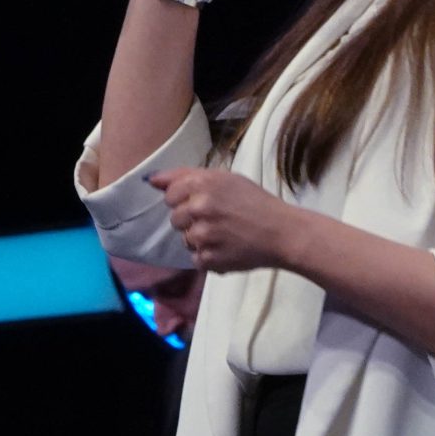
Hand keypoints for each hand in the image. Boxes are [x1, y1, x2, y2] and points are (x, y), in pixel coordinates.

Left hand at [148, 167, 297, 273]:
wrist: (282, 232)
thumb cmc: (256, 202)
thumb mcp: (227, 179)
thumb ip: (188, 176)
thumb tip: (152, 180)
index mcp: (203, 184)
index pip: (170, 194)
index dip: (184, 199)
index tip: (204, 203)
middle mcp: (198, 207)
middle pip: (175, 218)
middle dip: (192, 220)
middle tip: (218, 220)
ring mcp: (201, 235)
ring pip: (185, 240)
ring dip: (200, 240)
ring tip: (225, 236)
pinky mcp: (207, 259)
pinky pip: (196, 258)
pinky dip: (209, 256)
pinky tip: (228, 249)